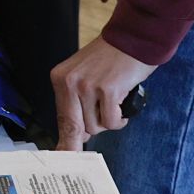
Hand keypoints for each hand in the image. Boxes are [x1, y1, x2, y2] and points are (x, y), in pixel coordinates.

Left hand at [50, 36, 157, 151]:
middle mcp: (70, 82)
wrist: (133, 38)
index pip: (61, 118)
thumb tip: (78, 137)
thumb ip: (77, 104)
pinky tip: (122, 103)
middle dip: (87, 135)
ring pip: (96, 126)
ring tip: (113, 101)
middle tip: (102, 124)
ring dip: (108, 120)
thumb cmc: (111, 59)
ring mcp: (88, 86)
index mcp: (60, 78)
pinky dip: (120, 118)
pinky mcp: (108, 89)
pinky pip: (113, 121)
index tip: (63, 155)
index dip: (66, 140)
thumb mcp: (84, 77)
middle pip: (76, 127)